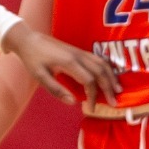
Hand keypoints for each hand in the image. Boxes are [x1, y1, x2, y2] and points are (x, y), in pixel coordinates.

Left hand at [0, 22, 120, 106]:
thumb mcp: (40, 77)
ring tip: (118, 90)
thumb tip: (73, 103)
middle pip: (100, 72)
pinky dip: (107, 68)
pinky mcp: (79, 51)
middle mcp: (78, 56)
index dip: (93, 96)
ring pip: (102, 63)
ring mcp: (80, 52)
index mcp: (69, 63)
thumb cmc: (33, 59)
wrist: (29, 40)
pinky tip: (111, 75)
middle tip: (114, 102)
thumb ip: (56, 90)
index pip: (89, 81)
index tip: (92, 108)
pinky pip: (98, 59)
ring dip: (112, 77)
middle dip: (109, 88)